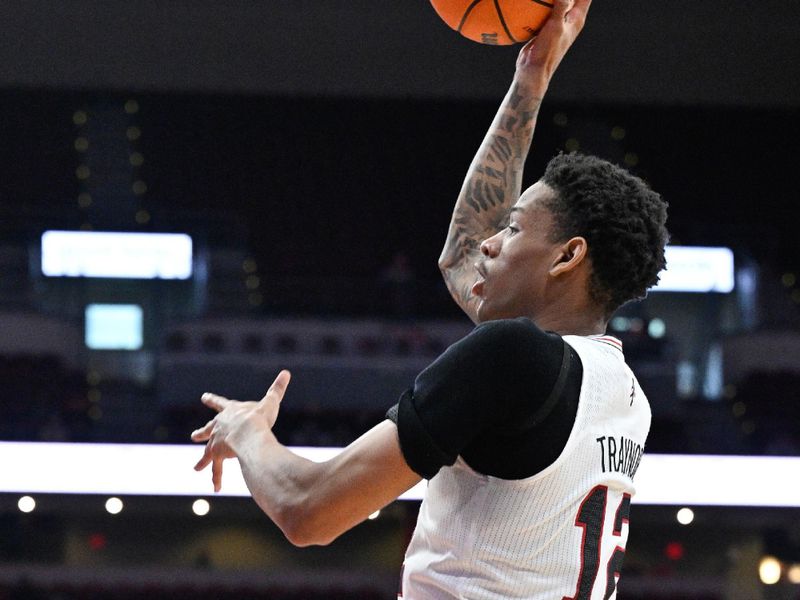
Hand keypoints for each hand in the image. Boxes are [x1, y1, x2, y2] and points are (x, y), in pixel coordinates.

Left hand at [191, 370, 291, 491]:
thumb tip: (286, 372)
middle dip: (202, 432)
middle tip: (194, 435)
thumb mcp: (269, 401)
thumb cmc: (259, 417)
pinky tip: (216, 488)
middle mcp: (219, 426)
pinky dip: (216, 478)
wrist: (248, 433)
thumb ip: (277, 389)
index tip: (204, 396)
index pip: (220, 403)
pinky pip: (217, 469)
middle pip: (208, 429)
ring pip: (207, 452)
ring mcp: (216, 441)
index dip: (213, 399)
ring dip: (203, 460)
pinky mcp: (218, 455)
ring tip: (196, 468)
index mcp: (230, 411)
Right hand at [515, 0, 591, 88]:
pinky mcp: (542, 26)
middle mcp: (568, 19)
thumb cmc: (548, 52)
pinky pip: (540, 9)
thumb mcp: (555, 27)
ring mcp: (555, 22)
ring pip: (553, 1)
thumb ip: (560, 6)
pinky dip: (535, 2)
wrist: (532, 70)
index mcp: (577, 19)